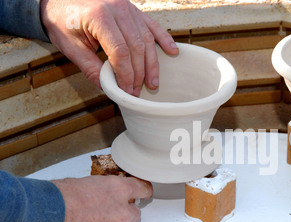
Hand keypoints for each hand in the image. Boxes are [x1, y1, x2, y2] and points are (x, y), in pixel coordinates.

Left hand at [40, 0, 178, 95]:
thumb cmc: (63, 21)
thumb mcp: (70, 47)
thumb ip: (90, 68)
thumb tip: (108, 89)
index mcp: (99, 17)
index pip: (120, 52)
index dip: (126, 74)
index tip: (127, 90)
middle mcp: (117, 9)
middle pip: (136, 47)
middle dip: (139, 73)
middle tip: (137, 91)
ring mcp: (128, 8)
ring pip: (147, 39)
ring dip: (152, 63)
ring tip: (153, 82)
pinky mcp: (134, 10)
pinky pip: (153, 26)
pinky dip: (164, 39)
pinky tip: (172, 52)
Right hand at [51, 175, 152, 221]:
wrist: (40, 221)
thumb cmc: (55, 198)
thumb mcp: (82, 183)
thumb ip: (100, 190)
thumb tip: (100, 194)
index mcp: (117, 190)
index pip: (142, 189)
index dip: (143, 192)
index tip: (145, 194)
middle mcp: (121, 213)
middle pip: (134, 215)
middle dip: (123, 215)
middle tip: (104, 214)